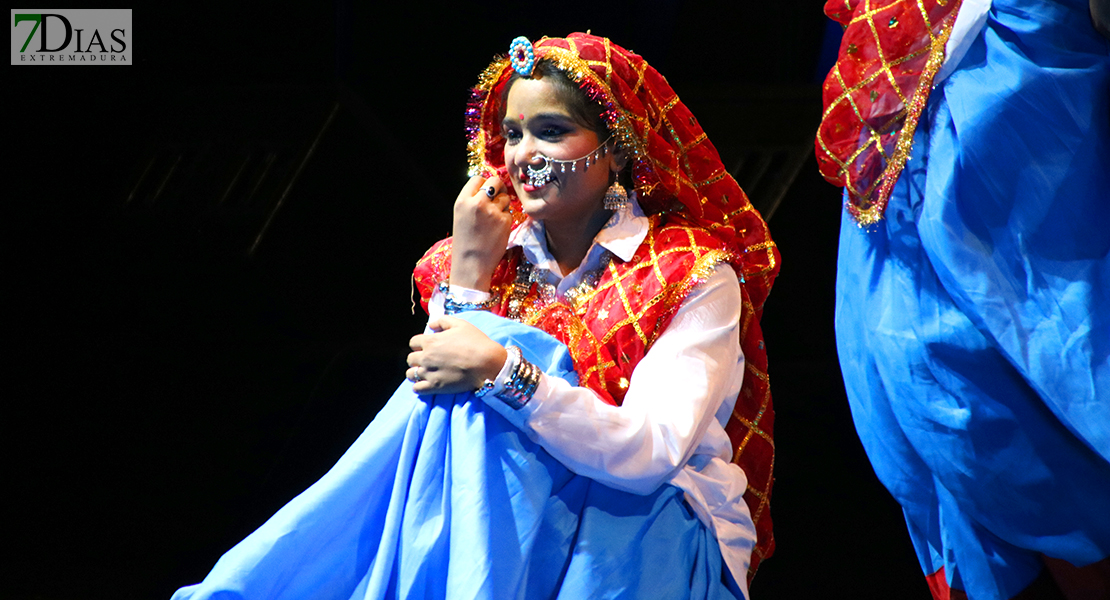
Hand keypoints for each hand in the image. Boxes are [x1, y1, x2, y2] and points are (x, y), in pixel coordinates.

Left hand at [406, 317, 508, 394]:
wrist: (486, 363)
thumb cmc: (475, 342)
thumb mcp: (460, 324)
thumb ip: (442, 321)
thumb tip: (431, 325)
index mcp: (430, 341)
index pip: (413, 342)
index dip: (420, 344)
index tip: (427, 346)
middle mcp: (426, 357)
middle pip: (410, 359)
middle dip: (417, 358)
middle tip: (428, 360)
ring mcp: (429, 373)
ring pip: (410, 374)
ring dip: (416, 372)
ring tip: (426, 373)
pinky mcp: (434, 387)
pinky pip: (416, 389)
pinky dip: (419, 387)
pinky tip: (427, 384)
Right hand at [450, 174, 512, 291]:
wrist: (471, 264)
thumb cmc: (465, 242)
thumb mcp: (461, 216)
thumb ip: (472, 201)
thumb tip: (489, 186)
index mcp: (462, 200)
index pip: (478, 179)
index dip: (484, 184)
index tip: (487, 192)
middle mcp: (477, 203)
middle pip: (495, 181)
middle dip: (499, 187)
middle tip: (499, 196)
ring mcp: (492, 211)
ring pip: (505, 198)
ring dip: (503, 205)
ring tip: (494, 219)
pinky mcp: (505, 221)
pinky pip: (509, 213)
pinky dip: (506, 219)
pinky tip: (498, 230)